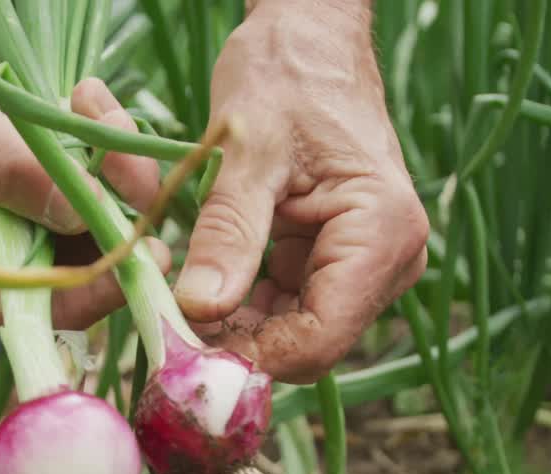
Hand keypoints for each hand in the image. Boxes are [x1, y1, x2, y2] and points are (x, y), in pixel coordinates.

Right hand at [0, 0, 165, 329]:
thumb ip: (8, 171)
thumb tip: (79, 216)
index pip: (34, 302)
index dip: (94, 290)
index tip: (145, 252)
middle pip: (78, 257)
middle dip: (115, 209)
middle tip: (129, 155)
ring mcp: (20, 198)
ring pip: (95, 207)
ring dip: (113, 161)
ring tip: (93, 101)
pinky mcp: (41, 161)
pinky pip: (92, 164)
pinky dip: (102, 132)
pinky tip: (85, 94)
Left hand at [172, 1, 428, 383]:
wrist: (307, 40)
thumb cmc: (286, 75)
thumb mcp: (247, 152)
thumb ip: (227, 232)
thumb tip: (199, 310)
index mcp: (381, 235)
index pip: (317, 338)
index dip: (250, 355)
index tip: (180, 348)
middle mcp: (386, 262)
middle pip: (304, 344)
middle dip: (235, 342)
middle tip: (164, 327)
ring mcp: (360, 265)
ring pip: (288, 332)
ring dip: (231, 325)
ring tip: (173, 301)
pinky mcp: (332, 261)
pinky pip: (281, 306)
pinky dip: (238, 302)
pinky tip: (199, 283)